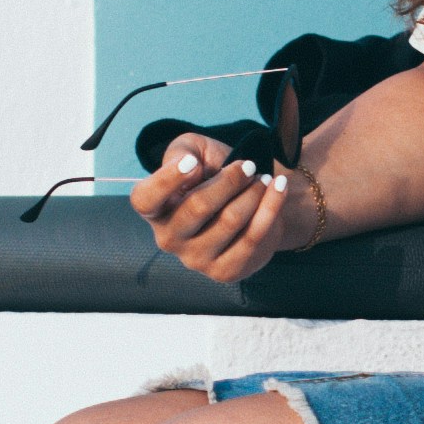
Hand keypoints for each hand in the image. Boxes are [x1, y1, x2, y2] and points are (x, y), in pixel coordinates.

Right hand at [131, 132, 316, 283]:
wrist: (248, 202)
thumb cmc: (213, 173)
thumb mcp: (193, 151)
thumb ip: (182, 152)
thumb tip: (187, 168)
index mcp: (155, 210)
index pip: (145, 199)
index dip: (166, 180)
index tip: (193, 163)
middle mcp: (168, 239)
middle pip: (198, 206)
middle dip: (230, 180)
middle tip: (248, 166)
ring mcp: (196, 260)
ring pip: (230, 220)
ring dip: (253, 192)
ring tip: (263, 179)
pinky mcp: (225, 272)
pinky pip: (254, 237)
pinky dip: (271, 206)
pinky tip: (278, 187)